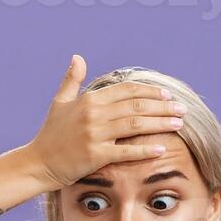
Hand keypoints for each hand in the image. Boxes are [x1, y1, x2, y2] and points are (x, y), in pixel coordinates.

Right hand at [23, 54, 187, 190]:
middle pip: (136, 105)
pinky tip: (161, 149)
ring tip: (179, 123)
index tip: (167, 94)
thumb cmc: (51, 134)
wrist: (38, 163)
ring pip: (135, 124)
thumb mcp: (60, 102)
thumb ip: (72, 79)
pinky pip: (125, 152)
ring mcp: (95, 134)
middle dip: (163, 106)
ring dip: (160, 123)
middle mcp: (94, 114)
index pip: (127, 90)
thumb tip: (78, 57)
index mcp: (90, 100)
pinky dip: (145, 150)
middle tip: (182, 109)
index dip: (149, 90)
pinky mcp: (95, 155)